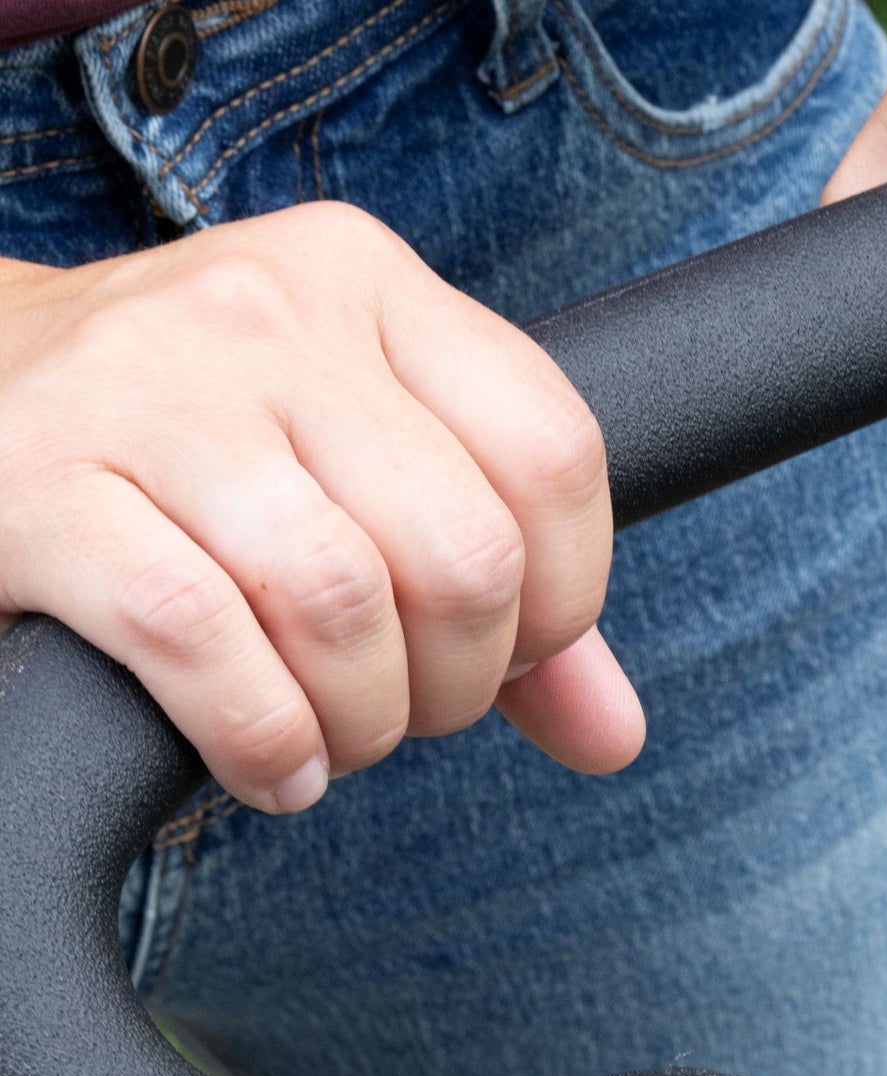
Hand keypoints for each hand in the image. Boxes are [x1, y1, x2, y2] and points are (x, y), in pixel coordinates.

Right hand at [0, 204, 640, 813]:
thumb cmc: (189, 460)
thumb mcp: (357, 471)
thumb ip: (506, 588)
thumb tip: (614, 733)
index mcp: (367, 284)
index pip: (554, 454)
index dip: (565, 601)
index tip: (507, 656)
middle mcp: (266, 310)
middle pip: (463, 553)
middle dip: (458, 685)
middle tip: (404, 710)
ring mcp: (146, 388)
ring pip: (343, 605)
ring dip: (361, 724)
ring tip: (331, 740)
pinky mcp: (39, 487)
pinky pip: (204, 645)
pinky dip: (263, 741)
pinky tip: (267, 764)